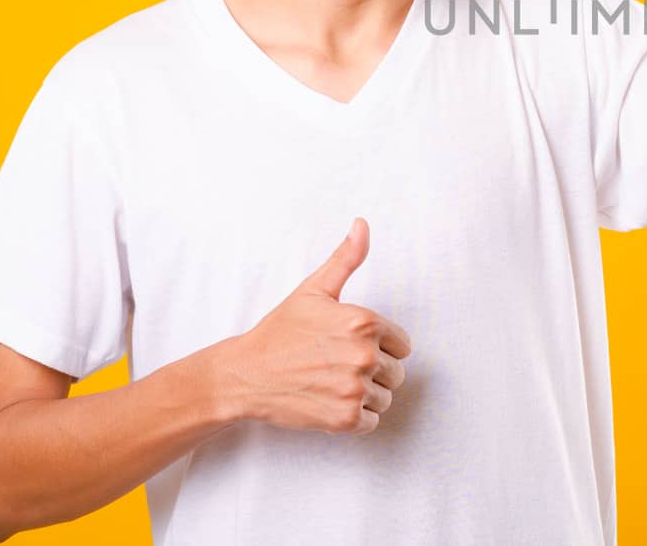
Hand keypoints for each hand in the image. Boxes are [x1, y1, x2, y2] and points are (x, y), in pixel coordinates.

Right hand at [221, 217, 411, 434]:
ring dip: (364, 394)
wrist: (245, 374)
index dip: (379, 345)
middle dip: (373, 370)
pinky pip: (372, 421)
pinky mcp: (345, 418)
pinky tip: (329, 401)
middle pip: (396, 372)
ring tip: (331, 383)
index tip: (349, 346)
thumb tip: (362, 225)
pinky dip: (354, 417)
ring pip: (385, 397)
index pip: (402, 344)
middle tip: (337, 366)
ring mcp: (354, 389)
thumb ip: (346, 258)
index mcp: (364, 322)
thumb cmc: (280, 332)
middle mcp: (364, 355)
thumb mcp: (315, 290)